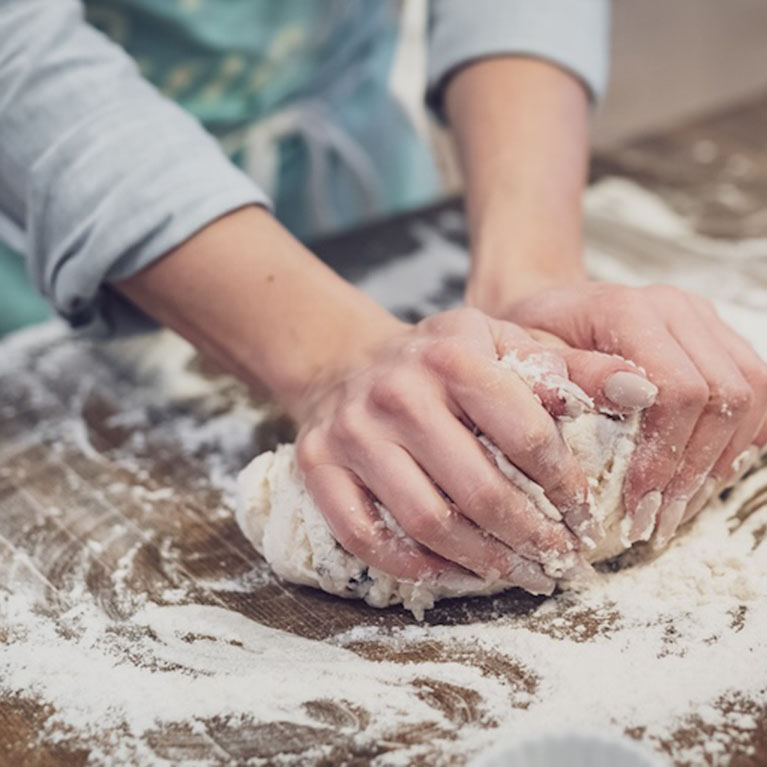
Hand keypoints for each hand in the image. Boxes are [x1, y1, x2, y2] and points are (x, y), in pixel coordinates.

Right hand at [292, 307, 652, 590]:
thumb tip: (641, 390)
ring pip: (427, 521)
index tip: (584, 513)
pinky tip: (449, 572)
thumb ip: (568, 366)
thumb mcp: (502, 343)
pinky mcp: (319, 464)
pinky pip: (365, 535)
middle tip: (559, 561)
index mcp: (452, 354)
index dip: (565, 485)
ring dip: (481, 562)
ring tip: (517, 574)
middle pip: (479, 490)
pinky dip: (412, 565)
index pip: (526, 433)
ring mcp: (353, 431)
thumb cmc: (439, 361)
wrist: (349, 361)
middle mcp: (397, 391)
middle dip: (531, 537)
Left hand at [503, 283, 766, 546]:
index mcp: (627, 310)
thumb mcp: (529, 358)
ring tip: (680, 505)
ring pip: (753, 392)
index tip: (639, 502)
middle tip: (659, 520)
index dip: (666, 454)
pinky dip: (742, 435)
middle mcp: (676, 307)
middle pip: (725, 394)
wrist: (548, 310)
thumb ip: (574, 374)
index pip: (679, 388)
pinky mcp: (716, 336)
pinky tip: (708, 472)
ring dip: (723, 459)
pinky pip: (757, 387)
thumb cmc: (530, 340)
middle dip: (697, 469)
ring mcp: (702, 319)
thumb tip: (633, 394)